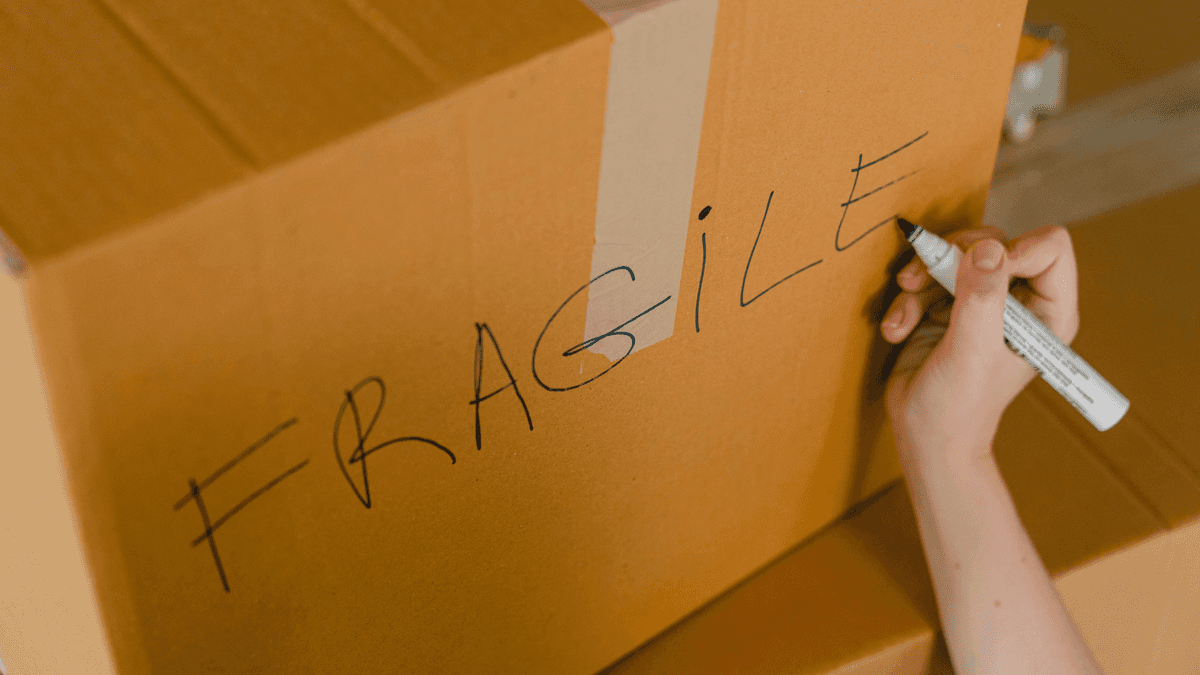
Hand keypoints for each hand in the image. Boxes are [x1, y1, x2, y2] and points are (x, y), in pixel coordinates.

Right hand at [881, 224, 1079, 464]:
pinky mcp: (948, 307)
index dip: (1013, 249)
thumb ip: (982, 297)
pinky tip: (897, 330)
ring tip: (903, 312)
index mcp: (1047, 312)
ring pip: (956, 254)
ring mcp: (982, 303)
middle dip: (955, 255)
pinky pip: (927, 277)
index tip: (976, 268)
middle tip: (925, 272)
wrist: (926, 435)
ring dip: (922, 278)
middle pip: (996, 242)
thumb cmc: (960, 407)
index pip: (1050, 248)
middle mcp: (1019, 302)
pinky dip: (907, 300)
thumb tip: (986, 248)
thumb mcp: (973, 350)